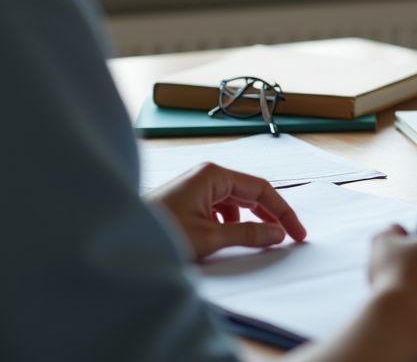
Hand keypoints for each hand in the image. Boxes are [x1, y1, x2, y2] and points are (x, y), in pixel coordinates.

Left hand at [146, 162, 306, 260]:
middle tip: (287, 238)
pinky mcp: (188, 202)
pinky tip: (228, 239)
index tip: (297, 233)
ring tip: (258, 241)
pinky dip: (231, 224)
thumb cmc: (159, 232)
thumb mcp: (210, 237)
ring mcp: (196, 188)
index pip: (261, 189)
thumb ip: (247, 235)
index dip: (283, 212)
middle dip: (269, 216)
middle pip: (250, 194)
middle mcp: (206, 176)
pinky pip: (220, 210)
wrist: (119, 240)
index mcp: (213, 175)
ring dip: (249, 221)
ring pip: (235, 203)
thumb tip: (276, 234)